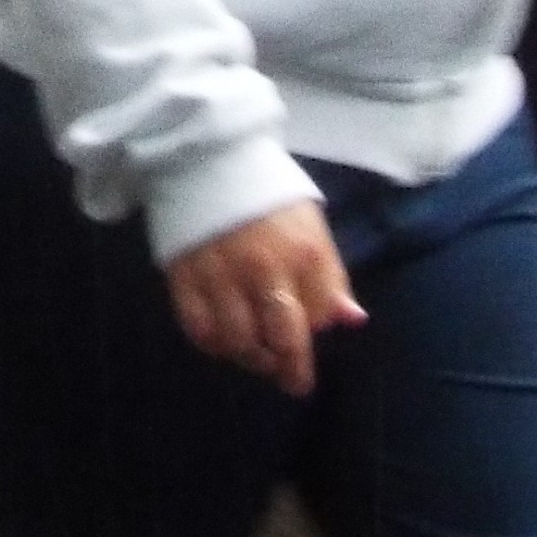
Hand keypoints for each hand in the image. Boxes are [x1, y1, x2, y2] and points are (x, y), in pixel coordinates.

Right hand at [164, 198, 362, 396]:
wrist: (208, 156)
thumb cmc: (268, 191)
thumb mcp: (311, 224)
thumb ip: (330, 275)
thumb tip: (352, 320)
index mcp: (303, 253)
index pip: (318, 318)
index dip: (316, 332)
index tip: (309, 334)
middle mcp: (264, 270)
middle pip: (282, 339)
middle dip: (290, 367)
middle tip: (292, 381)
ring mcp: (222, 276)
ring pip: (240, 342)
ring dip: (252, 358)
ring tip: (257, 356)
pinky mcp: (185, 277)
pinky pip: (200, 330)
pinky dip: (214, 344)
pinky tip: (223, 340)